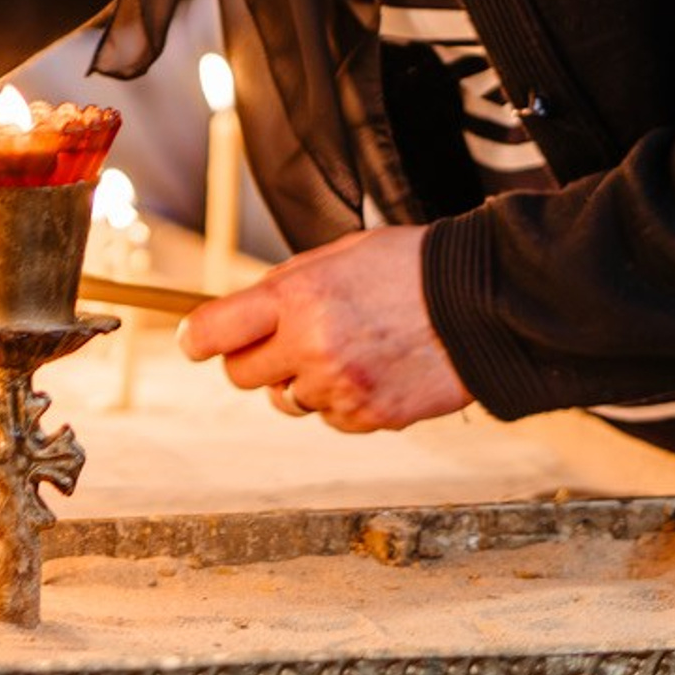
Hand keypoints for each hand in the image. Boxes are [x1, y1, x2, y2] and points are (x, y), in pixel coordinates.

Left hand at [177, 226, 471, 432]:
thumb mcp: (336, 256)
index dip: (199, 338)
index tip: (196, 341)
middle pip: (241, 375)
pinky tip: (370, 370)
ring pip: (287, 400)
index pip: (215, 331)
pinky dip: (340, 401)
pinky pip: (330, 418)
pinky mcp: (369, 418)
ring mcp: (340, 389)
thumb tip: (244, 313)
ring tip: (342, 350)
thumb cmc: (408, 268)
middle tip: (280, 341)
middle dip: (252, 358)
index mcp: (296, 298)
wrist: (479, 302)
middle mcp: (311, 347)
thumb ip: (286, 287)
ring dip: (301, 381)